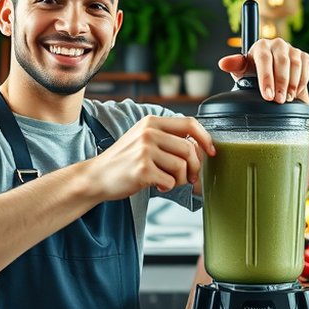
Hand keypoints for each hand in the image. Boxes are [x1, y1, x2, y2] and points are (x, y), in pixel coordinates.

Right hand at [82, 116, 215, 199]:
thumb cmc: (123, 161)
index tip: (211, 152)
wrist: (96, 177)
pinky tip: (155, 185)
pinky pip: (170, 181)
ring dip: (179, 179)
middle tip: (189, 178)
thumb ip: (168, 139)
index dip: (205, 139)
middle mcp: (148, 132)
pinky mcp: (142, 169)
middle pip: (189, 149)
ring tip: (166, 181)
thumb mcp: (143, 140)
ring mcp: (144, 150)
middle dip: (194, 168)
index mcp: (151, 122)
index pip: (190, 123)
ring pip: (182, 166)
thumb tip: (201, 150)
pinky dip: (167, 187)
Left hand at [218, 38, 308, 103]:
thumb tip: (223, 63)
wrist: (272, 77)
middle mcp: (277, 44)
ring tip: (286, 99)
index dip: (266, 78)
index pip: (264, 59)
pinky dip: (301, 82)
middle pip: (282, 62)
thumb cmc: (253, 73)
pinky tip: (293, 93)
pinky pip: (306, 69)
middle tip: (278, 101)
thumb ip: (234, 66)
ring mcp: (292, 49)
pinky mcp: (304, 56)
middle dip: (280, 84)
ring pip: (296, 65)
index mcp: (261, 46)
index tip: (267, 96)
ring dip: (292, 84)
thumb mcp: (242, 71)